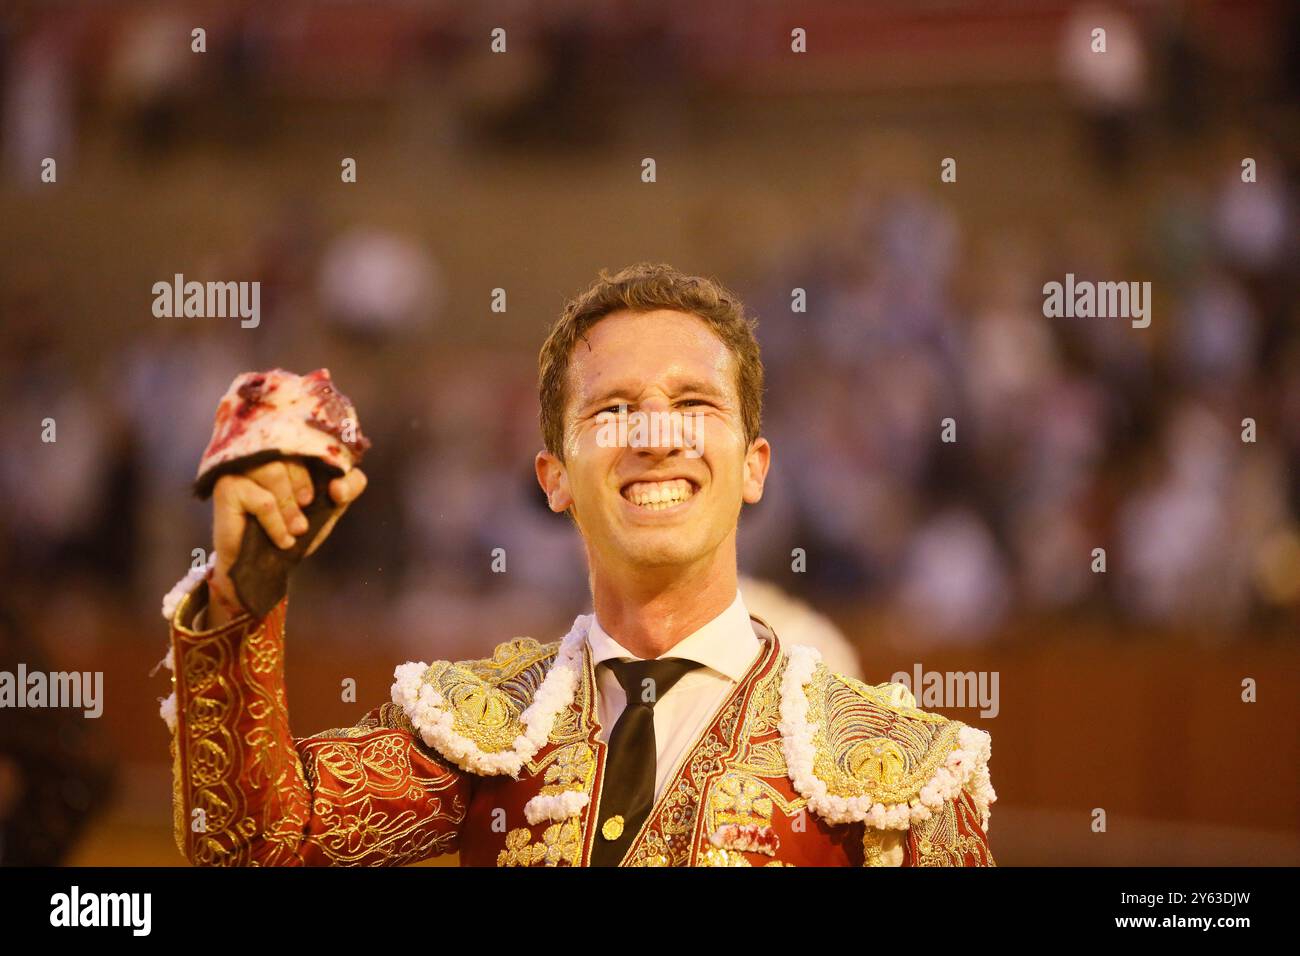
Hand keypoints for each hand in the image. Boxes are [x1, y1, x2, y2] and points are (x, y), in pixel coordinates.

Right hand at [207, 462, 367, 625]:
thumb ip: (347, 489)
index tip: (336, 493)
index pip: (316, 441)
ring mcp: (242, 467)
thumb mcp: (327, 509)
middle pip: (292, 453)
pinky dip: (278, 523)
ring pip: (274, 472)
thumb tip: (338, 485)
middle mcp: (263, 451)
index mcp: (288, 451)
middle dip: (304, 490)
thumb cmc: (292, 530)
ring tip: (295, 531)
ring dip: (289, 508)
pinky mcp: (227, 487)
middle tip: (304, 521)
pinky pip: (263, 501)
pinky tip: (282, 540)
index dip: (333, 465)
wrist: (258, 567)